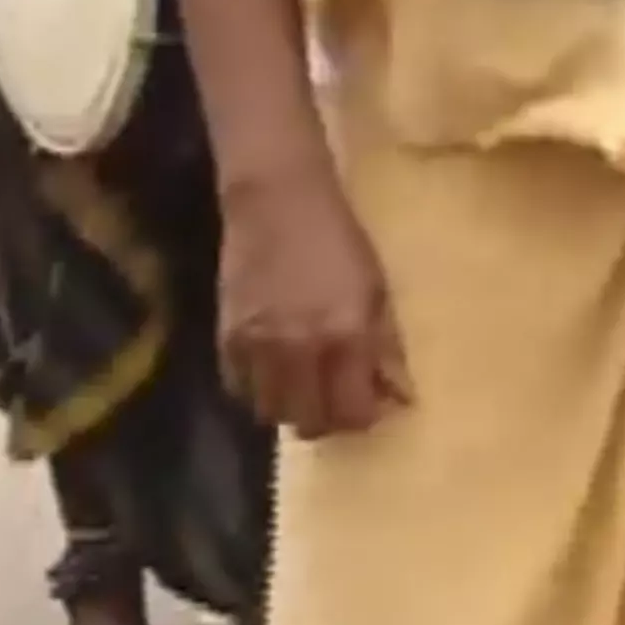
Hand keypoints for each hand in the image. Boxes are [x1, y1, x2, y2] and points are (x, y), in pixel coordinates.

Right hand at [219, 174, 410, 439]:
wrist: (277, 202)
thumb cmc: (339, 240)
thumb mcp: (378, 290)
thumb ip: (386, 346)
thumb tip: (399, 395)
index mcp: (346, 335)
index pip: (352, 411)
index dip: (364, 417)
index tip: (371, 406)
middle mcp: (299, 349)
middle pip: (308, 422)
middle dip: (328, 419)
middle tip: (338, 399)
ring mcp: (256, 347)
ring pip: (270, 413)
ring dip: (291, 407)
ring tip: (305, 385)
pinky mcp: (225, 338)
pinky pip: (239, 389)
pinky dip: (257, 390)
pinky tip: (273, 370)